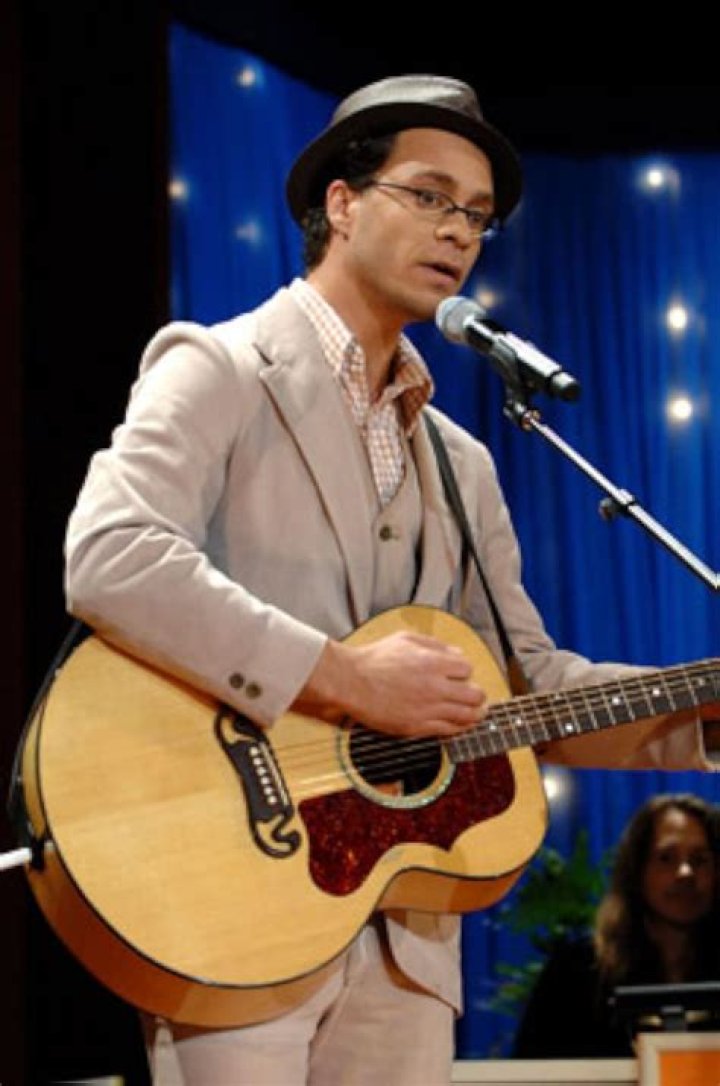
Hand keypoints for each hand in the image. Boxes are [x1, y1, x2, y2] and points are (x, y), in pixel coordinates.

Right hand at [294, 630, 486, 737]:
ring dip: (475, 714)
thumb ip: (435, 644)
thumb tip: (457, 653)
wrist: (351, 682)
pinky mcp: (416, 726)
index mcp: (432, 662)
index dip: (465, 672)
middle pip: (474, 695)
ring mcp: (426, 709)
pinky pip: (448, 731)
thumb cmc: (375, 658)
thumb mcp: (406, 639)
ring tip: (477, 713)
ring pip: (466, 716)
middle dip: (477, 695)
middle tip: (476, 696)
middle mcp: (434, 687)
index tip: (459, 675)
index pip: (467, 669)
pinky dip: (458, 728)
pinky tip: (459, 725)